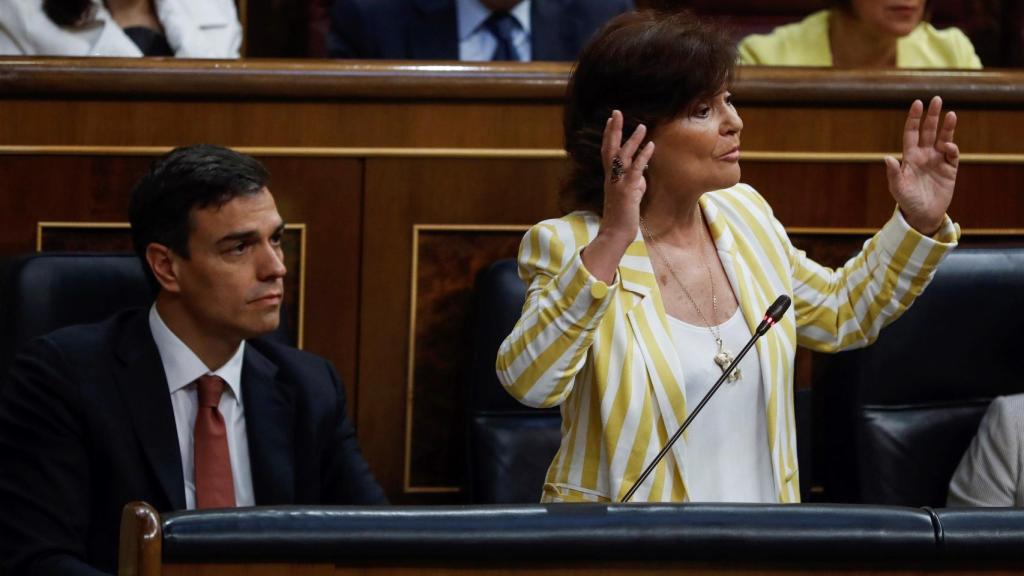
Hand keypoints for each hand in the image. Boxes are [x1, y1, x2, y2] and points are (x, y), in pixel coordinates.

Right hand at [599, 110, 655, 242]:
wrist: (615, 234)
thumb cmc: (622, 217)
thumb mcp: (629, 197)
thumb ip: (634, 185)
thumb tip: (642, 178)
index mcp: (610, 178)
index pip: (607, 152)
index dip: (608, 135)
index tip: (611, 119)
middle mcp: (611, 178)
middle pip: (610, 149)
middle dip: (613, 130)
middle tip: (616, 112)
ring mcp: (618, 183)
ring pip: (623, 157)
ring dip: (632, 140)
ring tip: (642, 126)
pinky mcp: (628, 191)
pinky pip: (635, 170)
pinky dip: (643, 156)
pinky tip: (651, 146)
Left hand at [885, 96, 958, 234]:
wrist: (922, 215)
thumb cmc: (907, 201)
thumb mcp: (897, 188)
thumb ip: (893, 173)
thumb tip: (887, 158)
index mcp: (910, 157)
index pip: (912, 133)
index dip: (914, 119)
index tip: (917, 104)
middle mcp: (924, 155)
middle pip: (928, 131)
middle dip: (932, 116)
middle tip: (936, 99)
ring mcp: (938, 161)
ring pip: (943, 139)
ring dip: (947, 127)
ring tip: (951, 114)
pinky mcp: (950, 170)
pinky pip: (952, 155)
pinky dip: (951, 148)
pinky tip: (948, 146)